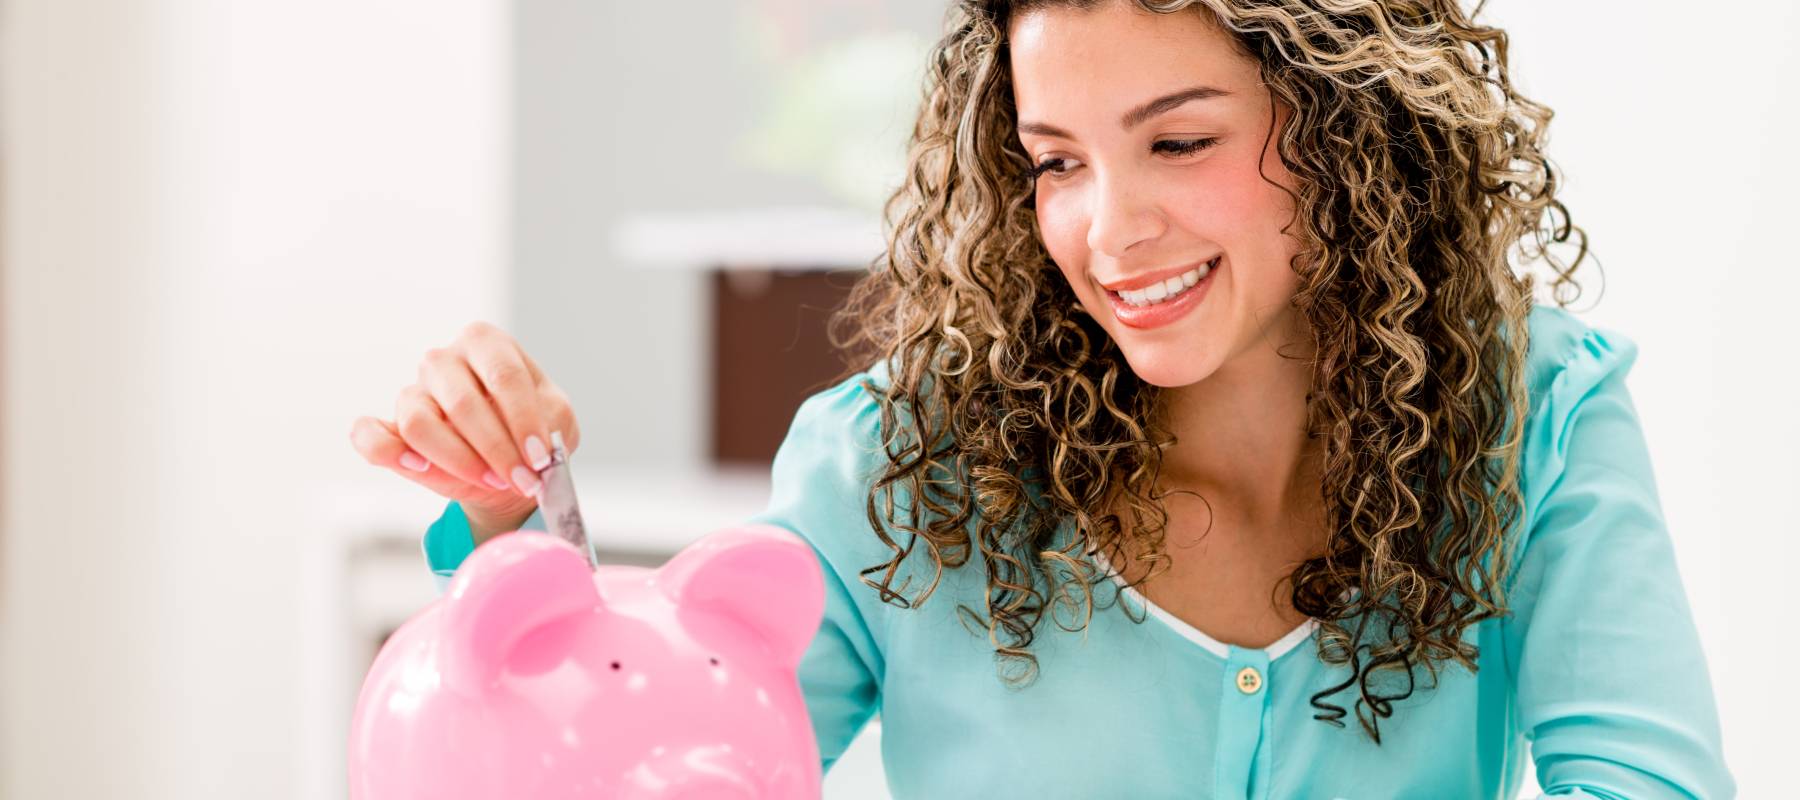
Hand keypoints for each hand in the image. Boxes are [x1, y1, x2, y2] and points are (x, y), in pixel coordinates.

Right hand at [350, 320, 580, 536]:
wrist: (509, 469)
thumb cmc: (532, 435)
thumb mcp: (558, 422)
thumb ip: (550, 423)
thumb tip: (535, 446)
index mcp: (487, 344)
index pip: (503, 375)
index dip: (523, 421)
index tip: (539, 457)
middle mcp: (444, 360)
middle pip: (462, 402)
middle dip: (497, 449)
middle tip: (522, 479)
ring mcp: (413, 392)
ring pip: (419, 423)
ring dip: (459, 460)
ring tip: (491, 479)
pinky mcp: (390, 426)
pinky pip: (370, 436)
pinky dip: (390, 452)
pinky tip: (421, 468)